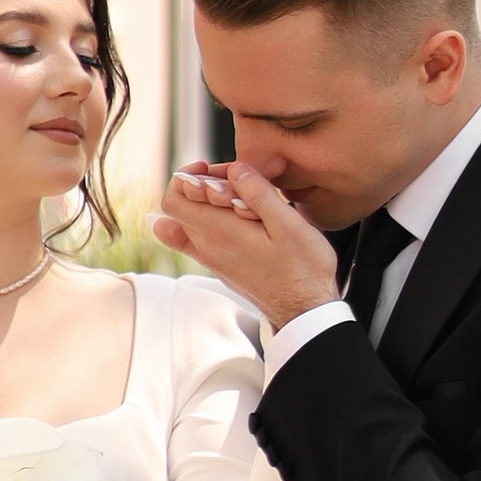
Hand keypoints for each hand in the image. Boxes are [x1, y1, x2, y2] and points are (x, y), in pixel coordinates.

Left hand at [154, 161, 343, 331]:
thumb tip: (236, 169)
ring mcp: (212, 258)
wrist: (305, 311)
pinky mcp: (221, 266)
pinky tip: (221, 213)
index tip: (211, 169)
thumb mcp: (289, 225)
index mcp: (220, 232)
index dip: (186, 176)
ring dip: (205, 203)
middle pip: (180, 206)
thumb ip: (259, 194)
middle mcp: (208, 246)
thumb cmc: (303, 269)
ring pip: (188, 221)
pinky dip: (204, 221)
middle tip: (232, 181)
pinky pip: (194, 240)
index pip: (174, 198)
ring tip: (237, 197)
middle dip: (199, 185)